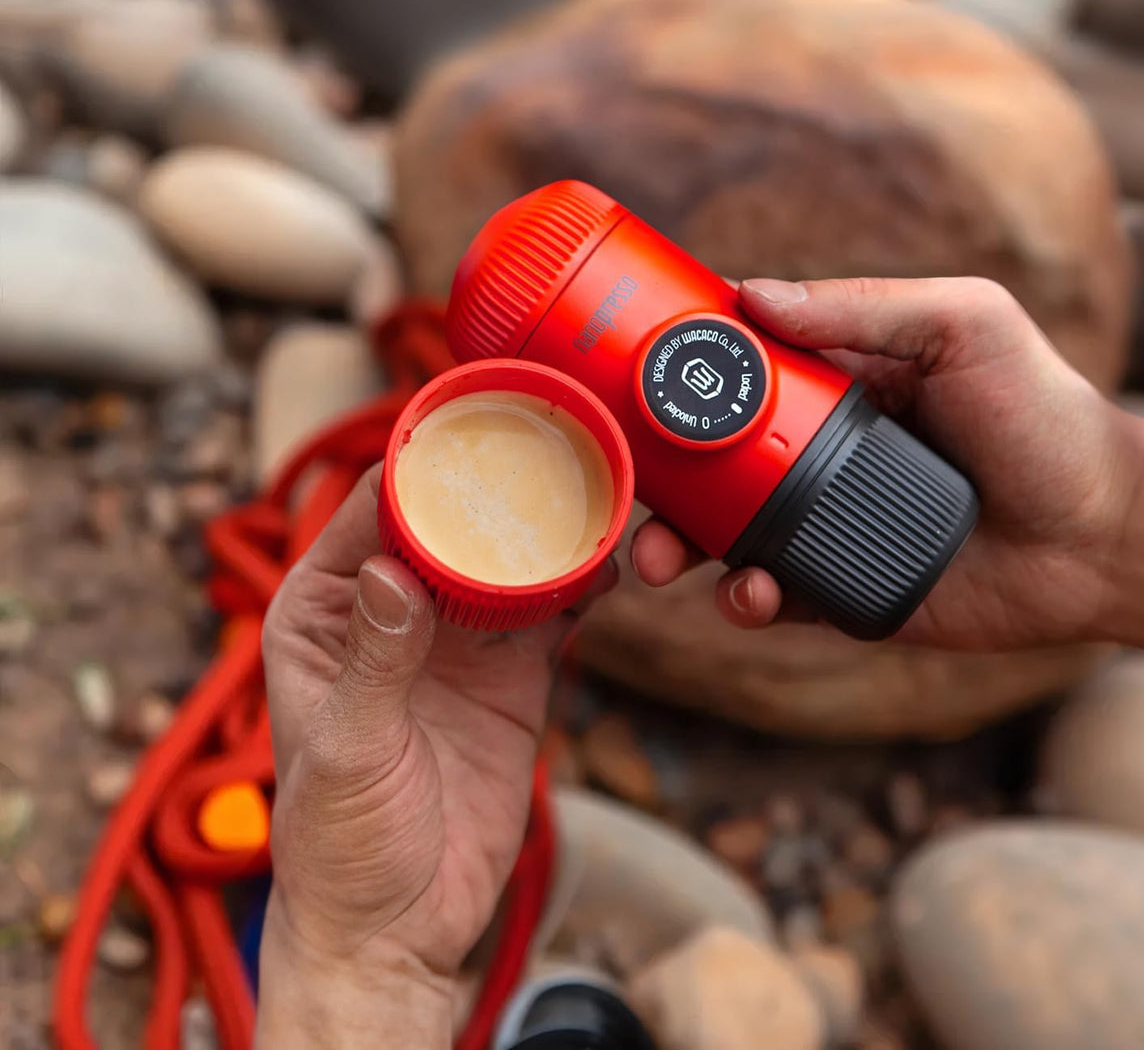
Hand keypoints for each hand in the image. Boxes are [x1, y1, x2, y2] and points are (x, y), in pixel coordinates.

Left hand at [256, 464, 614, 1047]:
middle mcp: (393, 610)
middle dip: (493, 488)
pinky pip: (549, 613)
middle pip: (448, 523)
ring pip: (505, 561)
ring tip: (591, 493)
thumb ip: (373, 661)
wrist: (399, 927)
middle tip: (548, 448)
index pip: (369, 511)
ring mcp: (458, 642)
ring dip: (544, 531)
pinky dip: (578, 586)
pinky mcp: (511, 677)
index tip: (467, 428)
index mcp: (325, 611)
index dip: (415, 467)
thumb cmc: (337, 843)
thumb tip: (393, 570)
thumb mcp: (348, 749)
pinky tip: (608, 562)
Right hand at [632, 276, 1143, 651]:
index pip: (734, 374)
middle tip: (624, 491)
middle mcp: (814, 452)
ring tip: (664, 560)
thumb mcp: (964, 326)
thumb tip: (753, 294)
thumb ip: (863, 307)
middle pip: (708, 462)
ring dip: (678, 546)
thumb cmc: (1042, 414)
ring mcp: (822, 522)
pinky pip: (769, 594)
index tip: (622, 384)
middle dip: (654, 479)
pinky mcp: (838, 588)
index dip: (675, 380)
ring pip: (721, 534)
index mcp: (834, 384)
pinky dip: (743, 598)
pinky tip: (752, 592)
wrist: (1100, 534)